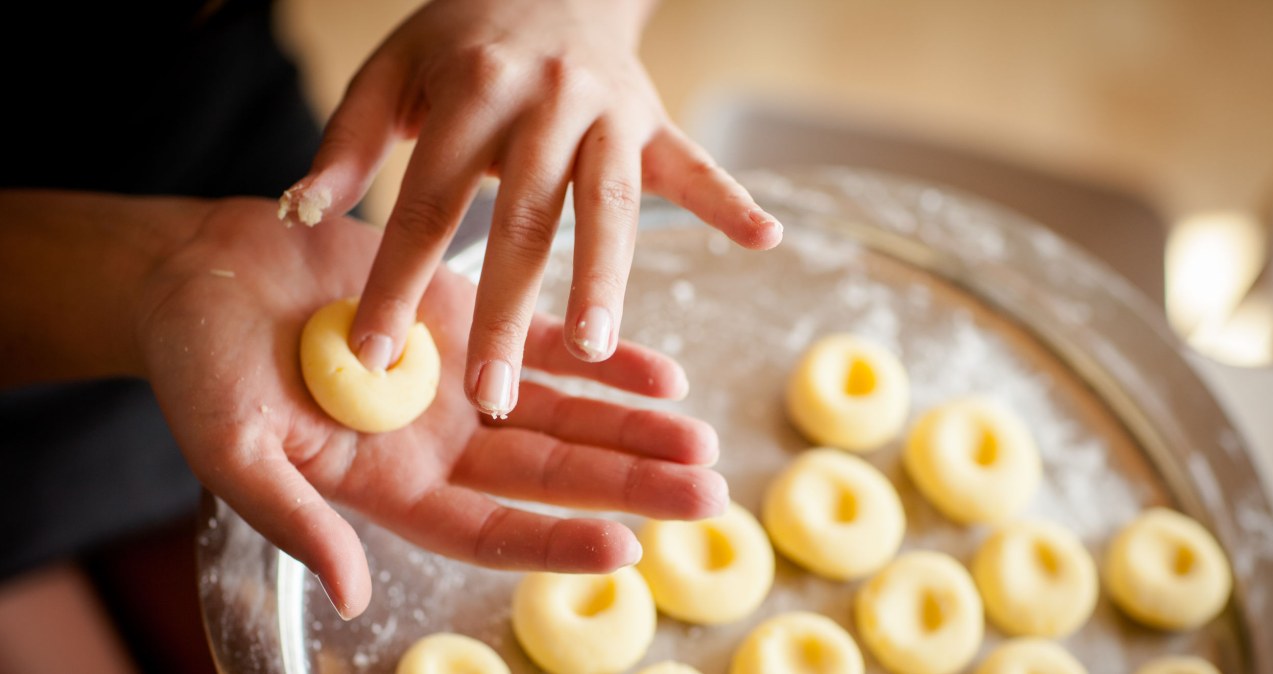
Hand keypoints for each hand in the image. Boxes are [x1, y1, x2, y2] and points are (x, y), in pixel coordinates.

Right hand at [139, 199, 725, 618]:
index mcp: (390, 486)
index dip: (555, 542)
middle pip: (551, 475)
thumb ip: (294, 518)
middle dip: (628, 484)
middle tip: (707, 494)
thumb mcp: (233, 447)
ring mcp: (458, 381)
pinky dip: (600, 356)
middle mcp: (440, 443)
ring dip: (633, 424)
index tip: (625, 545)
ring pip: (563, 412)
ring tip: (701, 438)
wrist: (202, 272)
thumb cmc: (198, 366)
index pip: (490, 530)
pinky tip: (661, 372)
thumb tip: (349, 594)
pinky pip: (545, 342)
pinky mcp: (465, 317)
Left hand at [279, 0, 782, 417]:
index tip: (373, 354)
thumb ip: (348, 142)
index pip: (429, 202)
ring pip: (610, 206)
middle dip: (506, 312)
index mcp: (472, 91)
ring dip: (608, 276)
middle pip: (524, 220)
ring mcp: (610, 112)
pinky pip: (697, 166)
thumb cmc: (460, 41)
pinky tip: (765, 240)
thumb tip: (304, 212)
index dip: (398, 280)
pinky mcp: (657, 121)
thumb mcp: (392, 73)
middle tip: (488, 398)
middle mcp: (546, 101)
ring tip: (597, 350)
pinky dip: (731, 201)